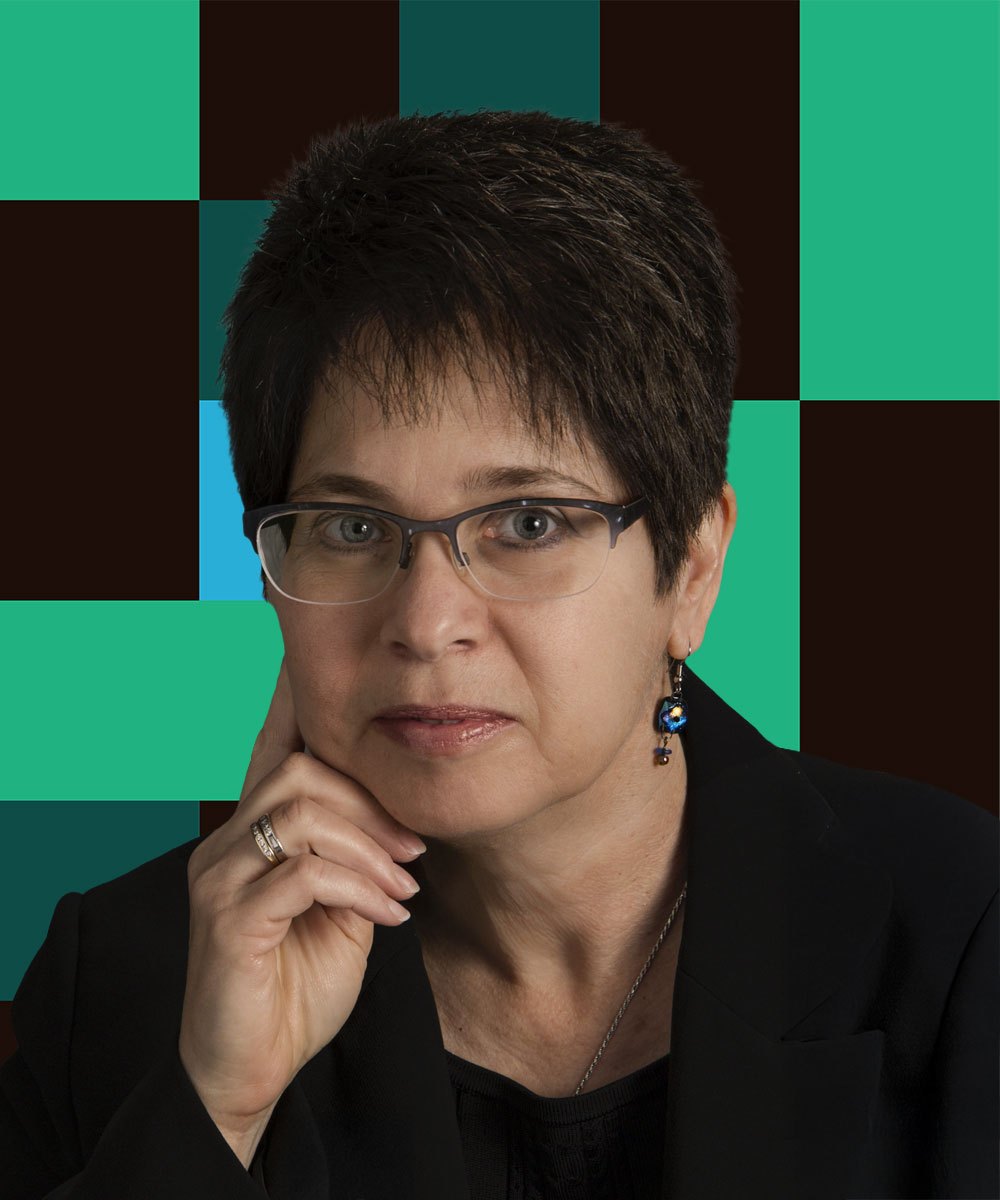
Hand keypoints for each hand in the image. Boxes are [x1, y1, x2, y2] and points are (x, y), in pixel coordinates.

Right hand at [178, 659, 425, 1164]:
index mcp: (248, 834)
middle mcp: (224, 845)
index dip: (319, 719)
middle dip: (370, 802)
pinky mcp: (228, 922)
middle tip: (412, 847)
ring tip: (403, 884)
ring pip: (302, 812)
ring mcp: (219, 880)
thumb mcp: (339, 912)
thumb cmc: (296, 989)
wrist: (251, 1073)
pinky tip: (387, 915)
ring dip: (370, 846)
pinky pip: (304, 874)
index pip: (282, 751)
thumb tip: (397, 821)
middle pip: (301, 771)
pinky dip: (359, 887)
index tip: (383, 715)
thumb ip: (355, 859)